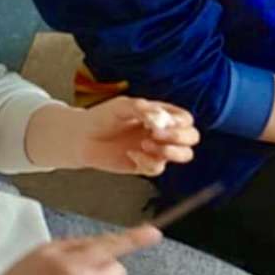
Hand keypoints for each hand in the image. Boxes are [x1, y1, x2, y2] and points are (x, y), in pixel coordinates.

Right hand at [0, 226, 160, 274]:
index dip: (134, 240)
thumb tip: (106, 243)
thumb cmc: (25, 274)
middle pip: (118, 268)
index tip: (154, 233)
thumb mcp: (46, 249)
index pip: (109, 248)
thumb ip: (79, 245)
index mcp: (70, 262)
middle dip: (106, 263)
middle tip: (79, 264)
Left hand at [71, 97, 200, 175]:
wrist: (82, 138)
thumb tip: (161, 119)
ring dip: (170, 152)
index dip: (180, 123)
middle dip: (179, 138)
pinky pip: (158, 168)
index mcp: (161, 115)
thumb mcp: (121, 106)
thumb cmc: (102, 117)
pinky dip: (147, 162)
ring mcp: (157, 150)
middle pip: (192, 137)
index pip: (186, 119)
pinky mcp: (146, 166)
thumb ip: (142, 109)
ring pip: (184, 155)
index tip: (160, 123)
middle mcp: (163, 132)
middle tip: (156, 135)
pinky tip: (131, 154)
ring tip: (147, 145)